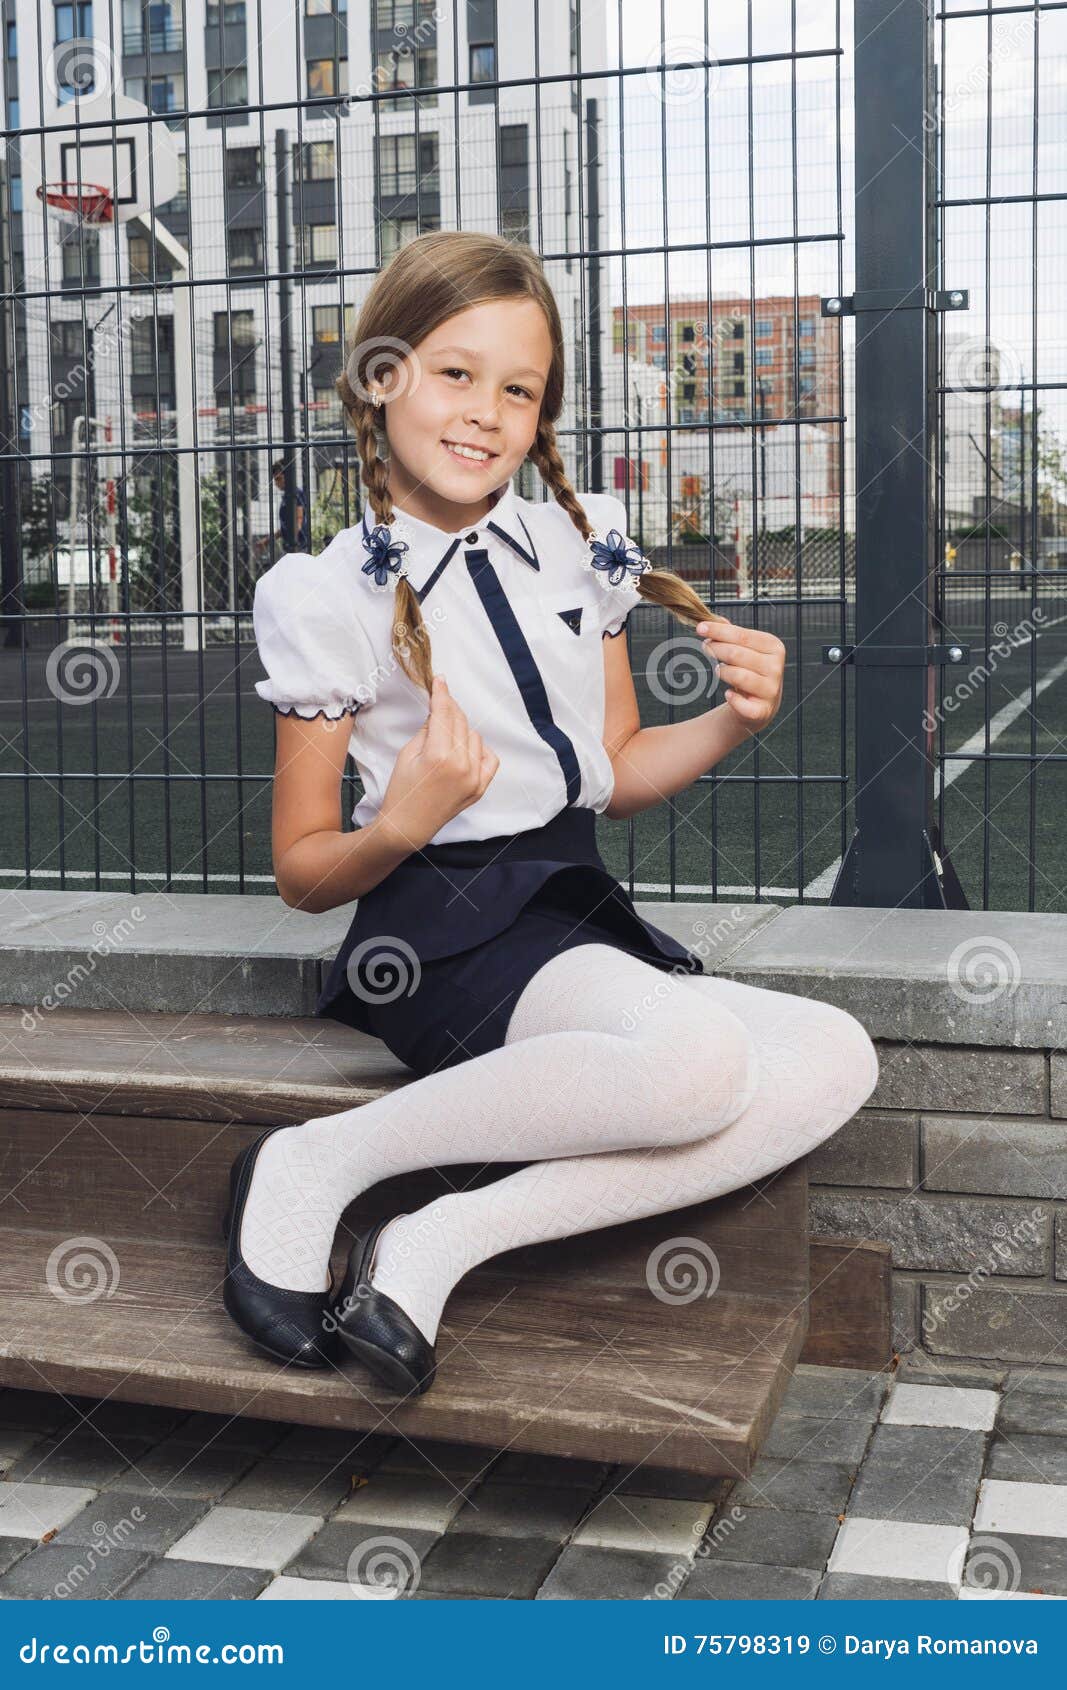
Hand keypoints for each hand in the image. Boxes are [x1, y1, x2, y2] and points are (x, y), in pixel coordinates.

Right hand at [379, 675, 499, 849]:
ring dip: (461, 730)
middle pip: (460, 721)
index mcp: (439, 755)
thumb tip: (439, 711)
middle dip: (450, 709)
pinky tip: (464, 751)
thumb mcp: (408, 753)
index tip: (440, 680)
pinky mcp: (480, 788)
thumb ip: (427, 729)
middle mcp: (461, 765)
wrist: (408, 825)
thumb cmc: (402, 790)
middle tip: (441, 702)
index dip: (441, 694)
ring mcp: (474, 778)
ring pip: (474, 736)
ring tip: (445, 737)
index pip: (443, 713)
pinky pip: (489, 757)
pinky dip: (478, 749)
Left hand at [695, 618, 785, 731]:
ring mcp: (771, 689)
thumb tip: (711, 620)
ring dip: (722, 671)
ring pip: (738, 675)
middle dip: (716, 649)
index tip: (700, 627)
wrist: (759, 703)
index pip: (742, 635)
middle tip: (706, 647)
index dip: (719, 631)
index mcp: (774, 646)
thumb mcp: (743, 648)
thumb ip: (730, 633)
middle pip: (736, 654)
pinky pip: (743, 704)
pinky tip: (728, 694)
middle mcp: (776, 667)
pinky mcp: (763, 710)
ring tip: (718, 670)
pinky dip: (733, 699)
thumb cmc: (748, 669)